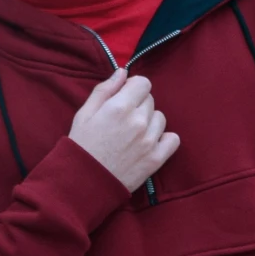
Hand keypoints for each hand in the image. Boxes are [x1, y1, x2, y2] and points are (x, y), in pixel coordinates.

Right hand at [69, 67, 181, 192]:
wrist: (84, 183)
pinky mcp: (156, 159)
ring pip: (160, 118)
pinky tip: (149, 143)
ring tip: (133, 134)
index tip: (125, 97)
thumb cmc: (81, 146)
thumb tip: (123, 72)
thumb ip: (105, 89)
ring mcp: (149, 141)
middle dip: (139, 105)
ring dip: (150, 122)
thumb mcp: (84, 113)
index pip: (144, 83)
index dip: (134, 88)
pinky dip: (164, 139)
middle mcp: (138, 121)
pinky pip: (173, 139)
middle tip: (123, 120)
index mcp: (119, 107)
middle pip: (150, 100)